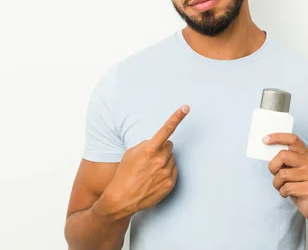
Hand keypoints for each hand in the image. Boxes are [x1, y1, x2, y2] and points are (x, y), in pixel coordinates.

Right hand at [93, 105, 189, 221]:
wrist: (122, 199)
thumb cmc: (124, 174)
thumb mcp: (130, 153)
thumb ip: (146, 144)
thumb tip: (159, 143)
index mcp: (149, 150)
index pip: (166, 130)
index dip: (177, 117)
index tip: (186, 107)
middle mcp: (160, 160)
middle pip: (169, 146)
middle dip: (162, 149)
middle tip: (150, 159)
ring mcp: (166, 172)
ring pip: (172, 158)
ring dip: (164, 161)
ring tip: (150, 171)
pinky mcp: (170, 183)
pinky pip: (174, 170)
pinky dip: (167, 171)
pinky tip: (155, 178)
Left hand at [265, 133, 307, 220]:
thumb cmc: (301, 185)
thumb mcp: (294, 170)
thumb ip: (285, 160)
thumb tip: (267, 149)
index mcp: (306, 155)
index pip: (293, 139)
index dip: (278, 137)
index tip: (264, 139)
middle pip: (283, 155)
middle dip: (273, 166)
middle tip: (275, 174)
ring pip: (282, 174)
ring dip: (277, 183)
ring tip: (282, 187)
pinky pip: (287, 188)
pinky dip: (282, 192)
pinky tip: (288, 194)